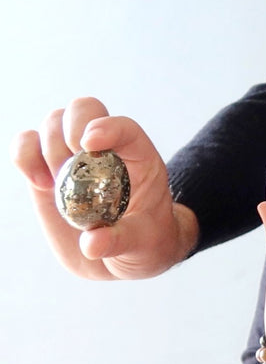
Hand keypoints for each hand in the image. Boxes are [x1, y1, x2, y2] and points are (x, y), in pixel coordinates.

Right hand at [11, 96, 196, 278]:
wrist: (122, 254)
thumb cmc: (143, 241)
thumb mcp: (142, 244)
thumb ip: (119, 240)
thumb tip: (91, 243)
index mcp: (138, 157)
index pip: (124, 127)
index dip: (105, 126)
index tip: (88, 144)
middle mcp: (105, 148)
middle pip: (84, 109)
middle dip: (71, 127)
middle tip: (69, 162)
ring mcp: (73, 155)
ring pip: (53, 121)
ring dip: (49, 147)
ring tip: (58, 183)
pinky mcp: (46, 169)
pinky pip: (26, 145)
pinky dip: (24, 155)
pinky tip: (40, 182)